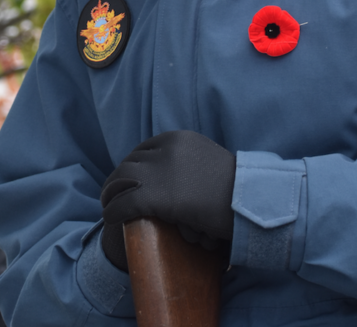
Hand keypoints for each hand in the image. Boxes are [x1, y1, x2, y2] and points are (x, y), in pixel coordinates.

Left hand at [101, 131, 236, 252]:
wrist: (249, 202)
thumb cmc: (238, 189)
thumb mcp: (211, 162)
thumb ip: (191, 163)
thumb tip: (183, 176)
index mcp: (178, 139)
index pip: (144, 149)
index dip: (133, 165)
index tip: (129, 179)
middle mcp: (165, 149)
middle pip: (130, 163)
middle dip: (118, 179)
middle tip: (113, 193)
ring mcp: (159, 171)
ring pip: (121, 180)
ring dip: (110, 193)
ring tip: (107, 205)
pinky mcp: (155, 196)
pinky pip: (124, 202)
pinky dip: (113, 210)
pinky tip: (109, 217)